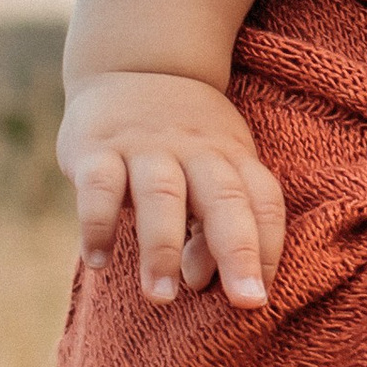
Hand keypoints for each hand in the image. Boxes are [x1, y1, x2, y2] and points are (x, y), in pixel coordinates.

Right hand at [58, 69, 287, 307]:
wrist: (134, 65)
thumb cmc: (182, 139)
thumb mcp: (209, 172)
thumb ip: (212, 227)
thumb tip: (203, 282)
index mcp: (231, 157)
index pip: (263, 202)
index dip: (269, 247)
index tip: (261, 297)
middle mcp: (195, 151)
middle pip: (225, 199)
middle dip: (238, 252)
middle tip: (244, 301)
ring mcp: (146, 147)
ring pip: (163, 196)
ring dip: (163, 248)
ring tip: (161, 297)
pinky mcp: (97, 148)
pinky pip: (100, 187)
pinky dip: (98, 225)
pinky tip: (98, 262)